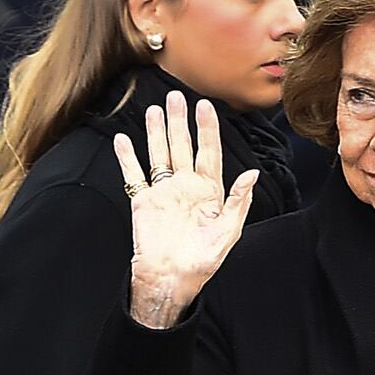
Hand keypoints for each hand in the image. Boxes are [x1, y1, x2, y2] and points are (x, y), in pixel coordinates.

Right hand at [117, 94, 257, 327]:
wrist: (172, 278)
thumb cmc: (203, 260)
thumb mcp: (228, 232)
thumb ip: (238, 201)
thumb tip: (251, 174)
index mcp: (209, 192)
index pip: (209, 153)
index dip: (208, 129)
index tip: (205, 106)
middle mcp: (186, 187)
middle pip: (182, 146)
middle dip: (179, 121)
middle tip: (176, 96)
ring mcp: (164, 192)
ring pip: (159, 153)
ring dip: (156, 131)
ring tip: (154, 109)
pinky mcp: (143, 201)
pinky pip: (134, 174)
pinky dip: (127, 157)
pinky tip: (123, 139)